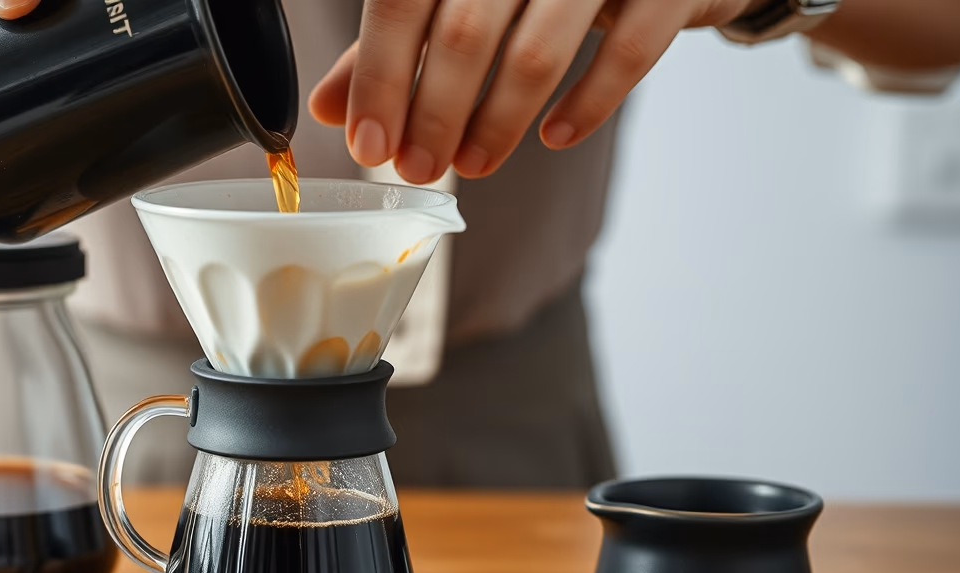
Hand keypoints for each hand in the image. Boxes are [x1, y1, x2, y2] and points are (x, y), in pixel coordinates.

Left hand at [309, 0, 756, 182]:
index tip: (369, 146)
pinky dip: (586, 106)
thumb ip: (399, 40)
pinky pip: (627, 57)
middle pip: (463, 34)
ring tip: (471, 165)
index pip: (402, 1)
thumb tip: (332, 108)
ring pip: (535, 53)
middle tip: (417, 169)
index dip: (379, 79)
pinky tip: (555, 136)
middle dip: (435, 117)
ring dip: (496, 123)